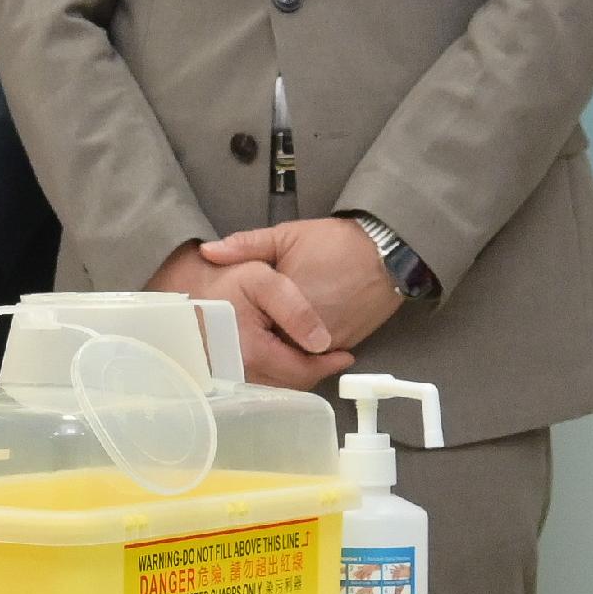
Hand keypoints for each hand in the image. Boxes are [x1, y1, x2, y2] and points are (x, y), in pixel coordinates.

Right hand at [149, 241, 341, 391]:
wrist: (185, 288)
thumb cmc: (225, 281)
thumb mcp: (262, 279)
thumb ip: (295, 309)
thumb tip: (323, 342)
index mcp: (253, 354)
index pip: (302, 373)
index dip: (328, 365)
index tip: (346, 356)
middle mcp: (240, 374)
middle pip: (289, 385)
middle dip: (313, 371)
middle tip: (330, 357)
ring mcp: (230, 379)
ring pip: (275, 387)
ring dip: (295, 374)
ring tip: (311, 357)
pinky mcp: (223, 377)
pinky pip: (259, 384)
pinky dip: (277, 374)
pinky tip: (284, 358)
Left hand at [198, 216, 401, 354]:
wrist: (385, 252)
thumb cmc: (334, 243)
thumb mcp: (286, 236)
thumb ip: (245, 245)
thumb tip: (207, 251)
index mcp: (284, 304)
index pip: (251, 329)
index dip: (240, 326)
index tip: (233, 319)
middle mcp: (305, 331)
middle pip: (272, 348)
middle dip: (260, 341)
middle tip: (251, 326)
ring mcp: (327, 343)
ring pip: (296, 357)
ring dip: (284, 348)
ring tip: (275, 330)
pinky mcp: (345, 346)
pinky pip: (318, 357)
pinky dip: (308, 350)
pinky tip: (300, 333)